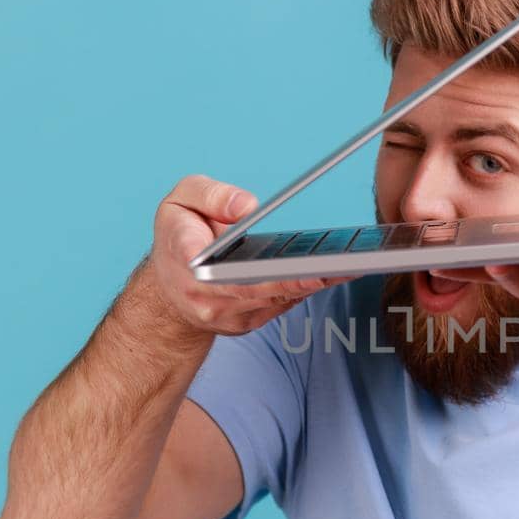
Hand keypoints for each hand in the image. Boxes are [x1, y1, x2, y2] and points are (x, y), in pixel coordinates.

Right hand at [141, 174, 354, 340]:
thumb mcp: (179, 201)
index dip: (263, 271)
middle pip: (262, 290)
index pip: (226, 270)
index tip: (298, 267)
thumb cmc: (178, 235)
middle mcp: (208, 297)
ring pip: (277, 300)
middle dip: (302, 279)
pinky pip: (282, 305)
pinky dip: (307, 289)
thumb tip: (247, 206)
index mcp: (187, 262)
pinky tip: (333, 274)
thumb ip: (210, 195)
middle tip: (342, 266)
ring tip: (350, 266)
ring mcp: (229, 316)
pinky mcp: (247, 322)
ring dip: (313, 284)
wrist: (168, 286)